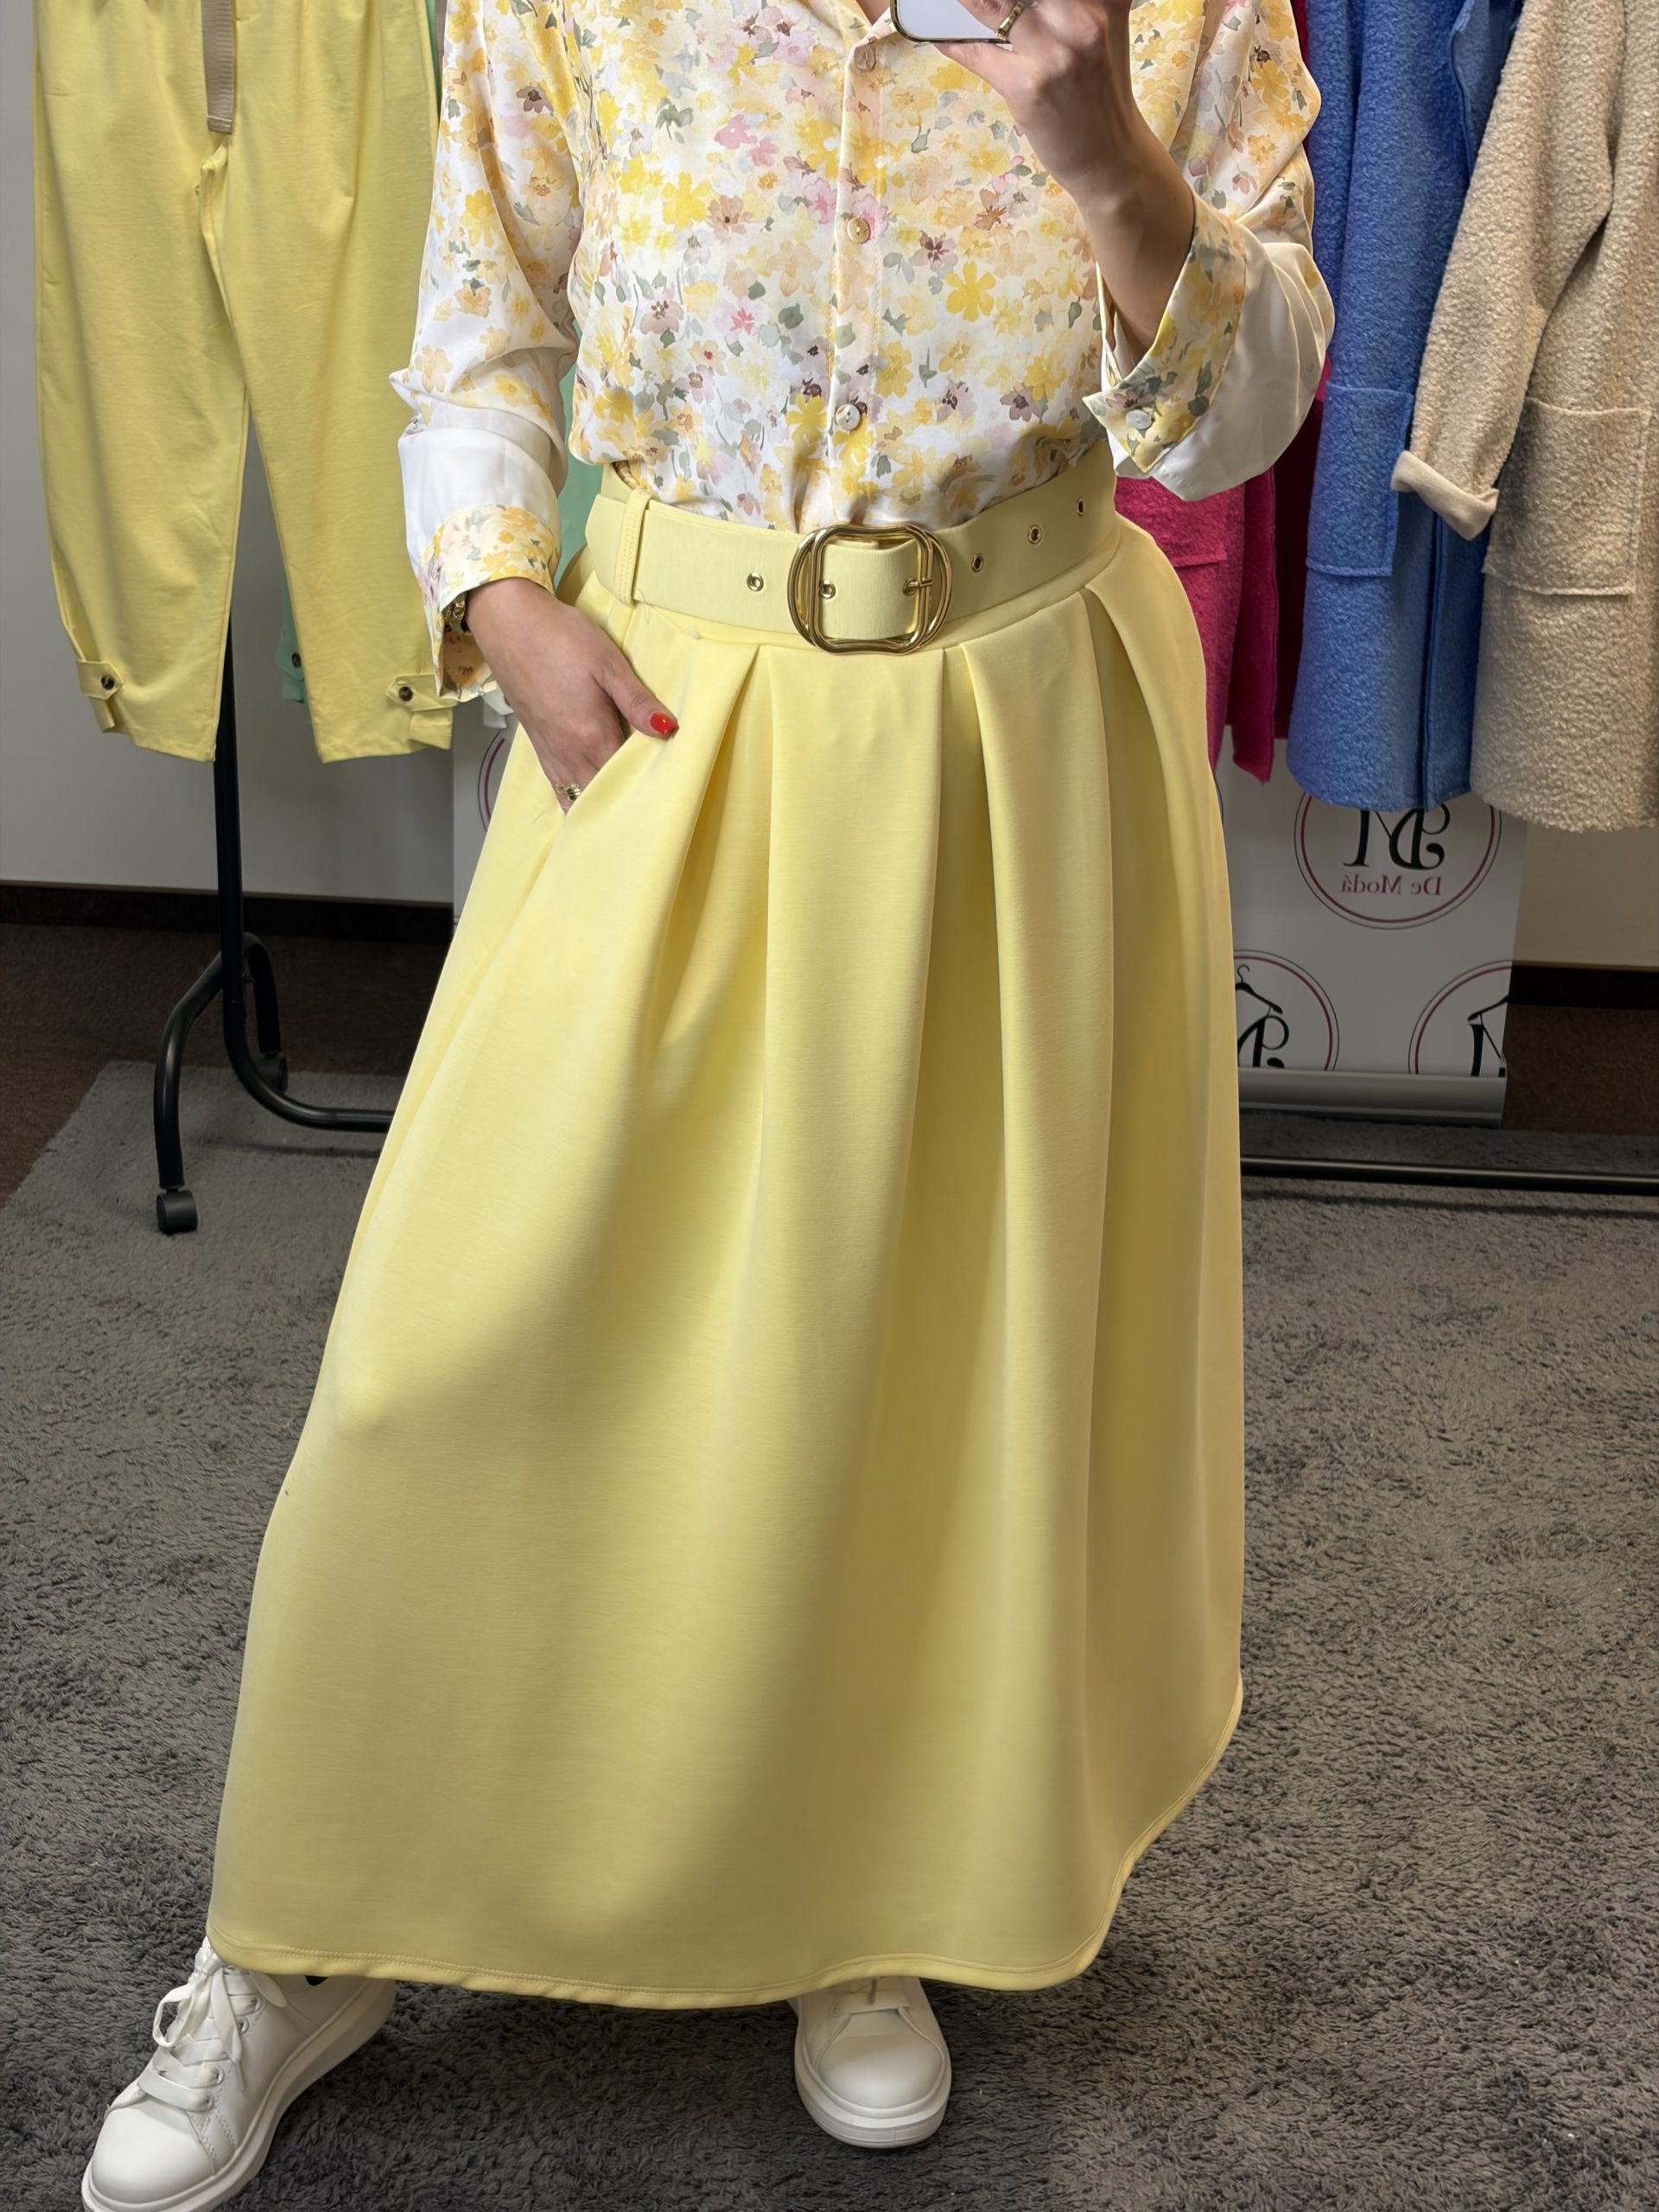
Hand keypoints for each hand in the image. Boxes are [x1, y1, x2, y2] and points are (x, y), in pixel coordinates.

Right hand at [465, 578, 678, 812]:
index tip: (668, 791)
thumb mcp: (608, 663)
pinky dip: (576, 800)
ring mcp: (551, 752)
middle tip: (651, 808)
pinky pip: (559, 788)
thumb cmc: (561, 637)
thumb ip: (637, 701)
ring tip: (623, 813)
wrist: (509, 623)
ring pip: (577, 799)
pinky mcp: (538, 746)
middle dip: (625, 805)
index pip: (626, 779)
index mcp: (592, 735)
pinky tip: (589, 801)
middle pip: (602, 796)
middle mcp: (569, 753)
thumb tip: (669, 729)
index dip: (648, 788)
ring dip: (599, 806)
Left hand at [929, 0, 1195, 361]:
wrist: (1112, 160)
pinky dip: (952, 41)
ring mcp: (1053, 54)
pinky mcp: (1027, 87)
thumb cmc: (1101, 96)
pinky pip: (977, 53)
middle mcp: (1082, 19)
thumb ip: (1072, 5)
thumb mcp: (1100, 34)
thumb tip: (1022, 0)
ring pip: (992, 6)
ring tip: (939, 2)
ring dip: (963, 2)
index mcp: (1102, 0)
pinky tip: (936, 33)